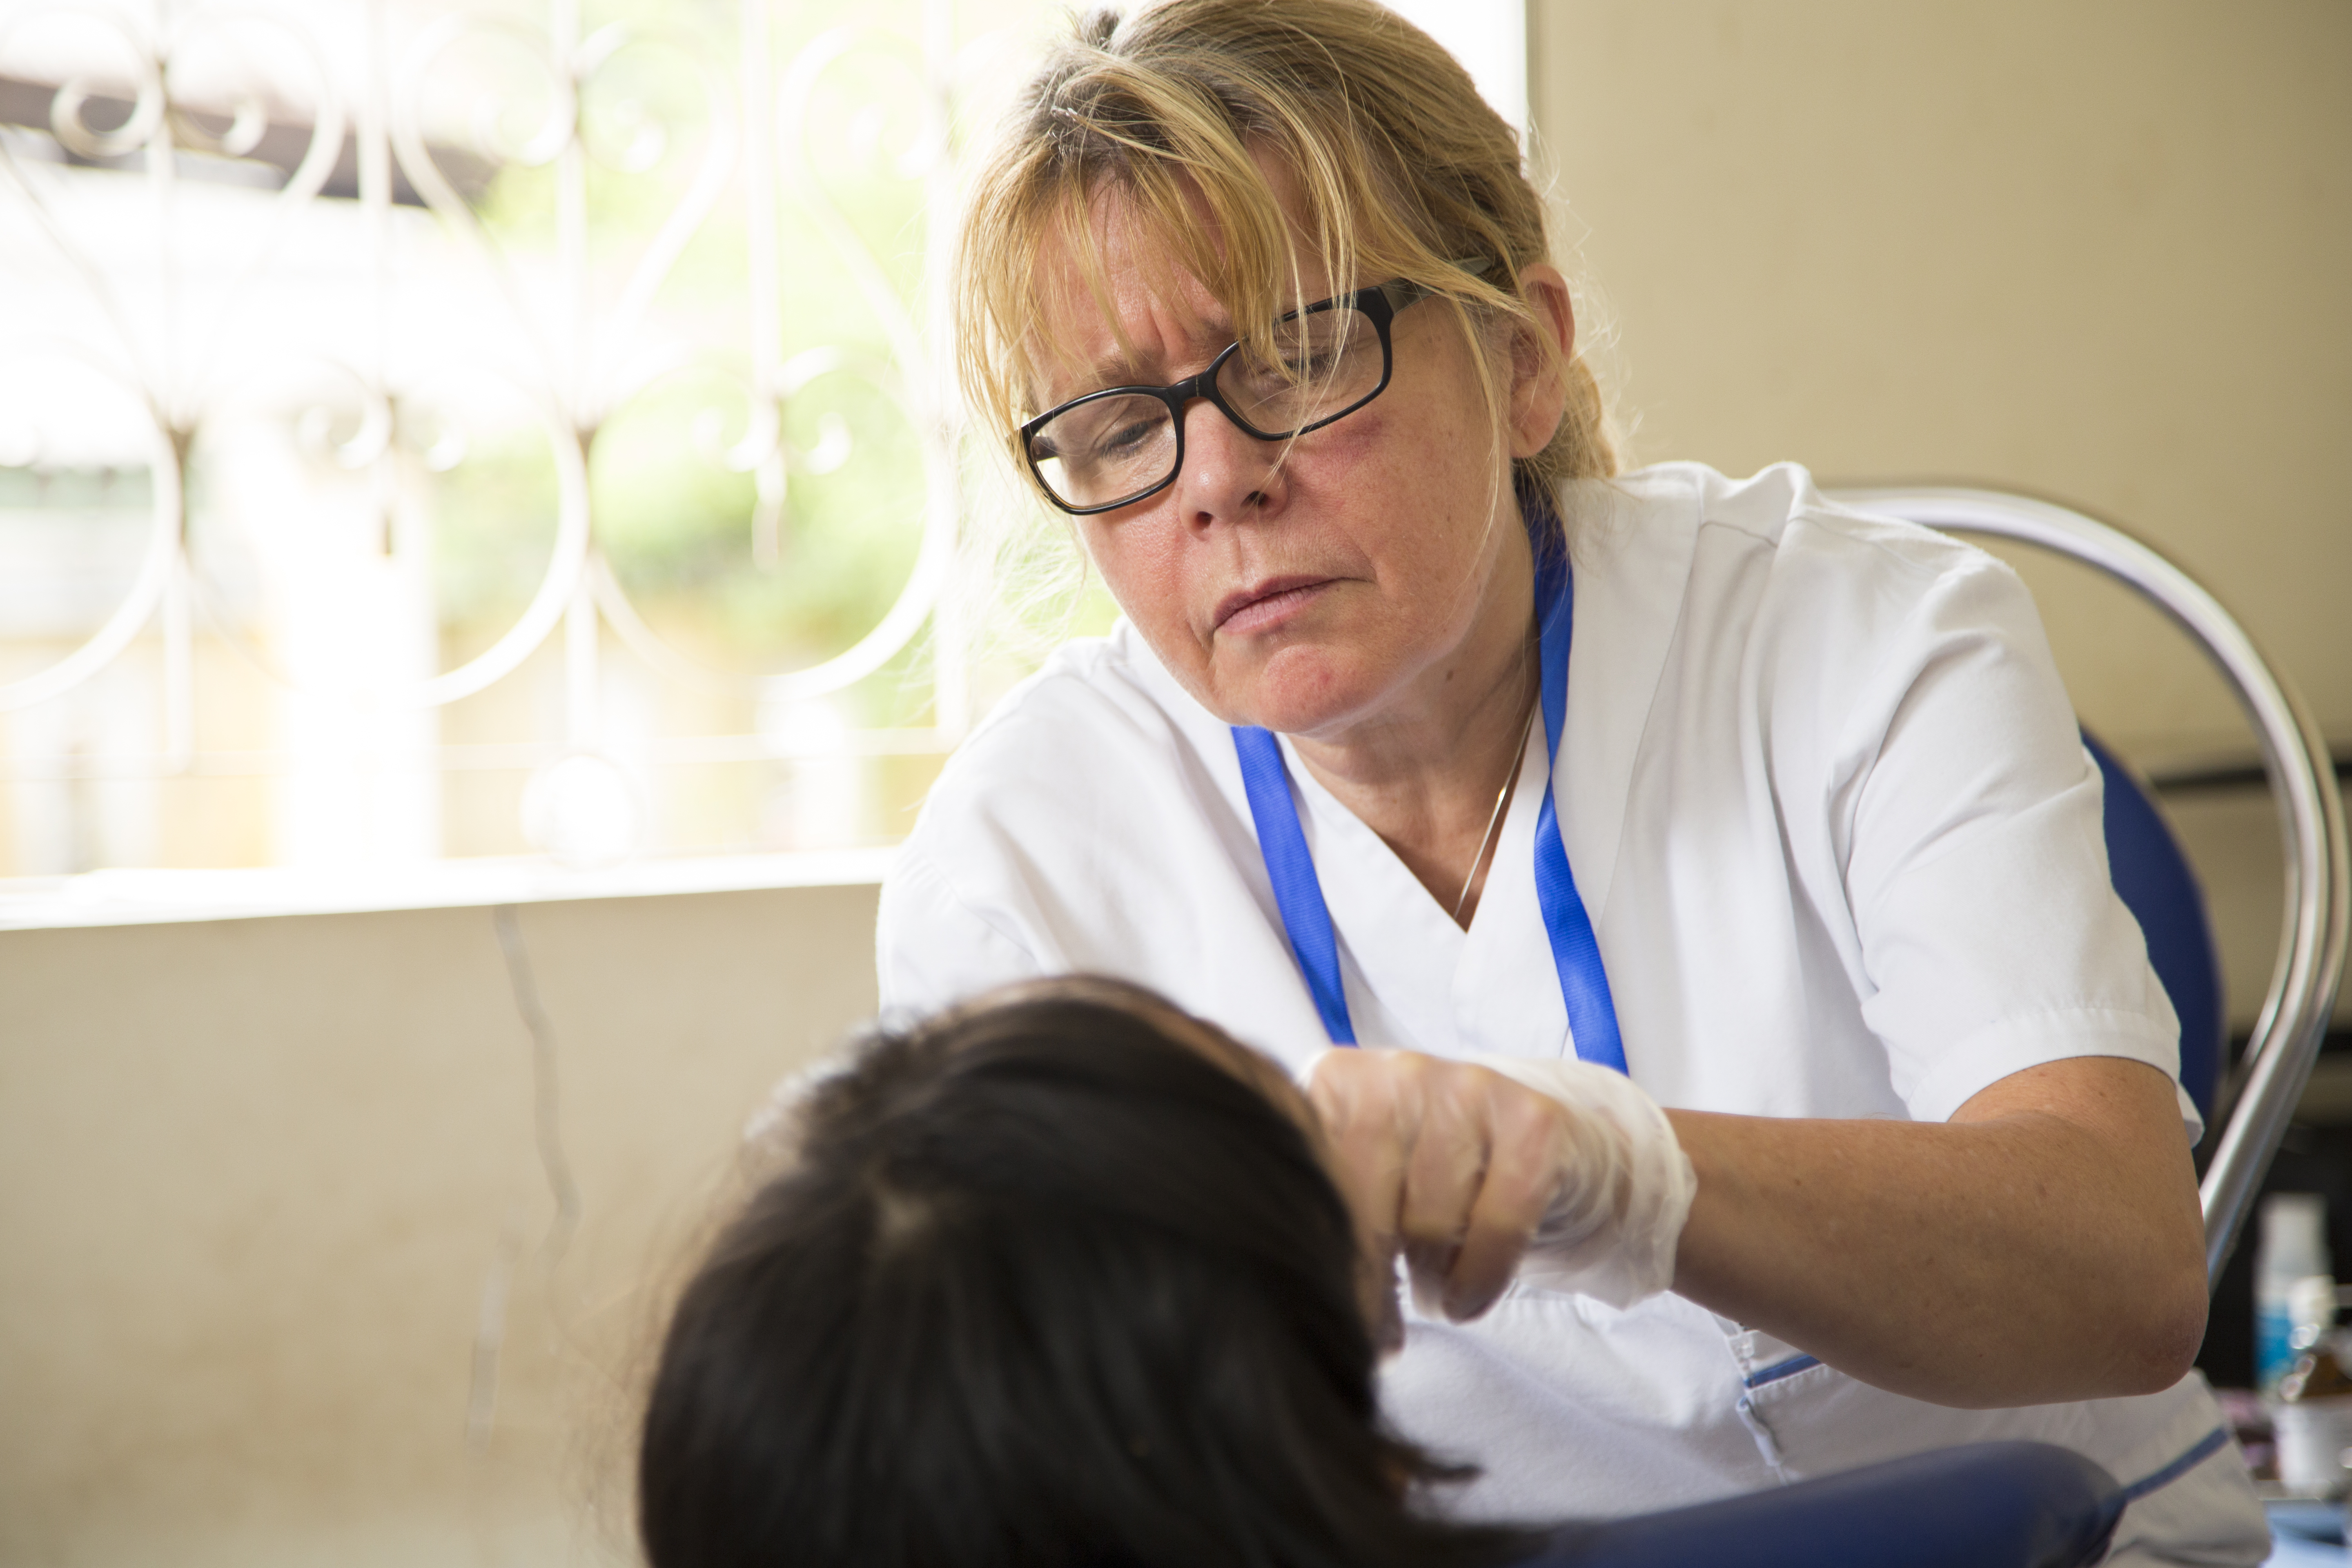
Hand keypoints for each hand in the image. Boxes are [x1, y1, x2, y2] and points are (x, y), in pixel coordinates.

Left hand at [1303, 1048, 1577, 1324]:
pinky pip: (1499, 1223)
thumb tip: (1304, 1300)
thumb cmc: (1428, 1180)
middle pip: (1367, 1204)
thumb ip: (1327, 1216)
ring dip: (1430, 1282)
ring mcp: (1467, 1086)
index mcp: (1338, 1083)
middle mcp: (1397, 1071)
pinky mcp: (1532, 1118)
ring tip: (1432, 1292)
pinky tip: (1469, 1297)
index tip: (1337, 1312)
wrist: (1540, 1150)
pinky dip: (1482, 1276)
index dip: (1326, 1259)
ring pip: (1431, 1221)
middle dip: (1374, 1277)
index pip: (1315, 1183)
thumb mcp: (1366, 1185)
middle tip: (1386, 1325)